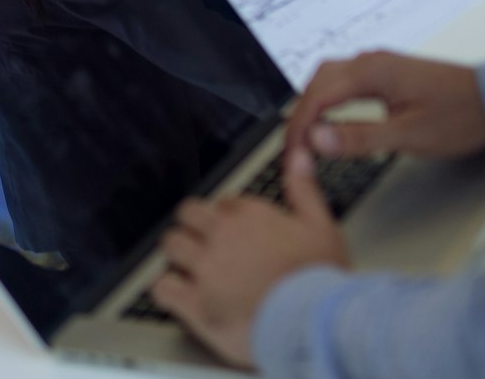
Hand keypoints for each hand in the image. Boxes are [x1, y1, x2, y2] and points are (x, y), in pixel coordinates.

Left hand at [155, 144, 350, 367]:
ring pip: (170, 247)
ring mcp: (205, 270)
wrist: (315, 326)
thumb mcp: (322, 227)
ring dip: (177, 254)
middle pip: (186, 216)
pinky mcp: (196, 304)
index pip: (221, 202)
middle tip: (202, 244)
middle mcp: (221, 236)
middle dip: (192, 227)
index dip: (226, 217)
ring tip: (187, 267)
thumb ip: (304, 189)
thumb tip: (297, 157)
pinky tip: (176, 293)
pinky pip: (162, 287)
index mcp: (248, 215)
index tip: (234, 231)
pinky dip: (166, 289)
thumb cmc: (320, 280)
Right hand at [286, 50, 484, 162]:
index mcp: (372, 72)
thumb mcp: (409, 135)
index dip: (299, 127)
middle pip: (318, 81)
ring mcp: (380, 64)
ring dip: (314, 104)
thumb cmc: (459, 118)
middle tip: (295, 150)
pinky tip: (332, 116)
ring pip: (330, 77)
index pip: (318, 96)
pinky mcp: (389, 71)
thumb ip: (359, 137)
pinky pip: (346, 79)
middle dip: (301, 115)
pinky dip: (330, 98)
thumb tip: (316, 139)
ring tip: (309, 137)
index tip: (292, 156)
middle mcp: (371, 61)